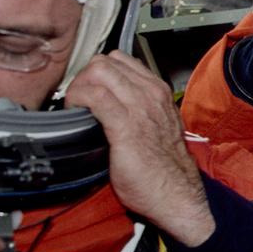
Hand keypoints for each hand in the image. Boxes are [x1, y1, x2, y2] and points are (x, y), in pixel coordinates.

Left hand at [64, 52, 214, 246]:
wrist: (176, 192)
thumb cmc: (164, 166)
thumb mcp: (157, 125)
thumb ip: (139, 108)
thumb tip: (113, 103)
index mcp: (158, 92)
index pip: (120, 60)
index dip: (98, 73)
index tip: (90, 91)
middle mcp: (151, 94)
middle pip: (105, 61)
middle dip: (84, 77)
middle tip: (78, 100)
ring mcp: (140, 107)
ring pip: (99, 71)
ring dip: (79, 86)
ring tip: (76, 107)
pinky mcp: (125, 126)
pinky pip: (94, 96)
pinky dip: (78, 100)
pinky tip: (75, 115)